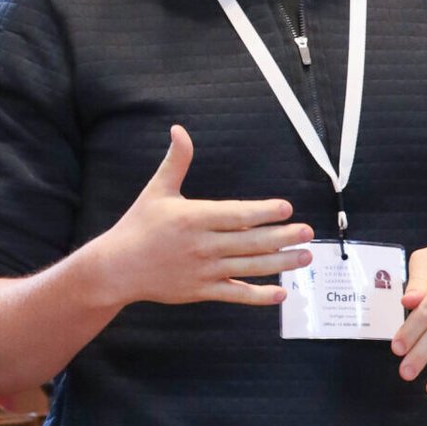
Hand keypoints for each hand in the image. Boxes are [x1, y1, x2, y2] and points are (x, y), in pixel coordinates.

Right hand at [94, 125, 312, 309]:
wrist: (118, 267)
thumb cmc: (138, 225)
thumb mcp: (157, 190)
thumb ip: (176, 161)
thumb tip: (179, 129)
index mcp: (193, 217)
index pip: (235, 214)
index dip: (262, 212)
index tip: (286, 208)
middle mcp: (202, 245)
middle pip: (249, 241)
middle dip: (282, 236)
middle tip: (308, 231)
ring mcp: (204, 270)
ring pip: (249, 267)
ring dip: (281, 262)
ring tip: (305, 256)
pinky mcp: (202, 290)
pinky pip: (236, 293)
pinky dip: (259, 296)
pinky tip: (281, 293)